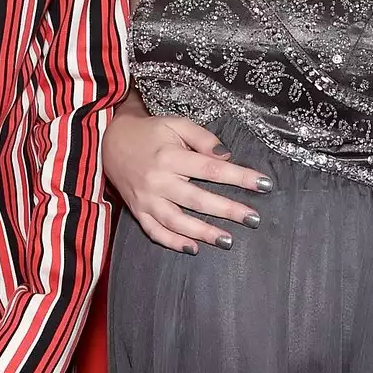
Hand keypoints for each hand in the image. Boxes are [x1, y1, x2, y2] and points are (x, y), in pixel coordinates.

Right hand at [105, 106, 270, 251]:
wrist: (109, 142)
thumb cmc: (149, 132)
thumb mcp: (176, 124)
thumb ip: (203, 138)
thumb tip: (226, 156)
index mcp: (170, 156)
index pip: (211, 168)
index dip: (239, 176)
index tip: (263, 184)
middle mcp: (158, 180)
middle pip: (198, 199)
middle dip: (228, 210)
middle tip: (253, 219)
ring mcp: (146, 199)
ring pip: (177, 221)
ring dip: (203, 232)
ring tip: (228, 241)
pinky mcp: (138, 211)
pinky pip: (155, 231)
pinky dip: (173, 242)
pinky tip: (193, 249)